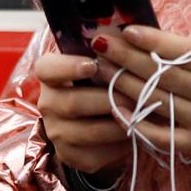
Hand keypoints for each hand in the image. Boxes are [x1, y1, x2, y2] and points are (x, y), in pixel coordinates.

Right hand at [32, 48, 130, 177]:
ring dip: (119, 122)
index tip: (93, 64)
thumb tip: (128, 34)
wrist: (101, 123)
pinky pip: (97, 155)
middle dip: (108, 99)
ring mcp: (57, 132)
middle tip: (136, 94)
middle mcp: (47, 103)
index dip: (68, 67)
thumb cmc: (106, 82)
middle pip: (72, 103)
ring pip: (89, 131)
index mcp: (50, 74)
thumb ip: (111, 50)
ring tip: (143, 114)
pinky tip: (137, 133)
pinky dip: (120, 145)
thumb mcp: (106, 62)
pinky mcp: (71, 156)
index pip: (47, 68)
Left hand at [94, 26, 190, 166]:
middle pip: (160, 74)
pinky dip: (136, 121)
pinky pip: (160, 134)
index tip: (124, 30)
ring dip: (123, 83)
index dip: (149, 40)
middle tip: (99, 43)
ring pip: (155, 101)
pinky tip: (117, 107)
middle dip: (125, 57)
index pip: (178, 51)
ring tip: (100, 68)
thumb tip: (161, 40)